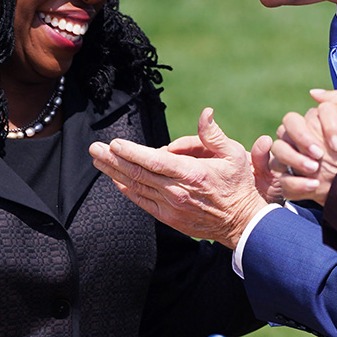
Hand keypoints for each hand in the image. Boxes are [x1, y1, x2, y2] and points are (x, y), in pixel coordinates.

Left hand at [89, 108, 268, 248]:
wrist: (241, 223)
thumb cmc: (238, 185)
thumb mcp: (233, 155)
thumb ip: (213, 135)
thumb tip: (205, 113)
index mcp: (192, 173)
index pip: (154, 161)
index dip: (131, 152)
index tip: (114, 143)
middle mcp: (177, 191)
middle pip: (138, 173)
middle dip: (113, 160)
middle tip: (94, 148)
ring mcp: (171, 207)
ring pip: (136, 187)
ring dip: (114, 173)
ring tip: (97, 161)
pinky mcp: (169, 218)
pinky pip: (142, 202)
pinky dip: (126, 190)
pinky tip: (115, 180)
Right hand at [270, 92, 336, 204]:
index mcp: (328, 120)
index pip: (320, 109)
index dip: (326, 124)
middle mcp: (308, 133)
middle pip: (290, 121)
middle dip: (302, 136)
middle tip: (319, 154)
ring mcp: (296, 155)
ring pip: (279, 147)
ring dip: (293, 157)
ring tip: (314, 170)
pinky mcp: (293, 179)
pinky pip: (282, 177)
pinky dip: (295, 182)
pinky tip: (313, 187)